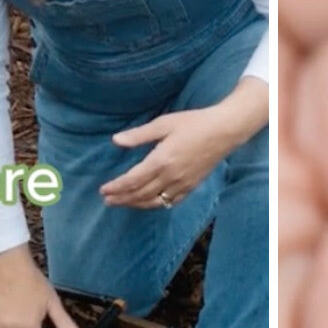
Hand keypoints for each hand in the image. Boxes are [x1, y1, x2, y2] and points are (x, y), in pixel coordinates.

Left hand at [100, 80, 267, 208]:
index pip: (133, 180)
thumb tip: (116, 140)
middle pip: (140, 194)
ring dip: (135, 204)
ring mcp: (182, 184)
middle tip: (107, 200)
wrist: (224, 130)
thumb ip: (139, 135)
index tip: (103, 190)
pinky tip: (147, 203)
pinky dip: (155, 205)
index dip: (116, 187)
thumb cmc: (194, 123)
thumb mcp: (164, 123)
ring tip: (122, 203)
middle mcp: (171, 176)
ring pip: (154, 201)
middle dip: (121, 198)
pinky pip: (170, 202)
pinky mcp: (192, 186)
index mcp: (161, 160)